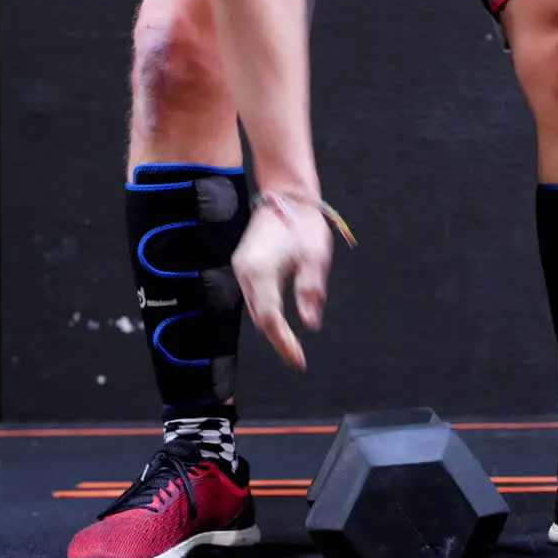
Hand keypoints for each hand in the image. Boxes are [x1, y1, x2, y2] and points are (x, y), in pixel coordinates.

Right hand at [232, 198, 333, 370]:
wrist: (286, 196)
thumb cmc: (303, 223)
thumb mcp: (315, 257)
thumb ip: (310, 291)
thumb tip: (310, 323)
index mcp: (261, 271)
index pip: (271, 319)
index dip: (284, 343)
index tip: (298, 360)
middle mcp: (245, 272)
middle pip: (260, 318)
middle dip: (278, 340)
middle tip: (296, 358)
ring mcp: (241, 268)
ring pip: (255, 310)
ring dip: (271, 328)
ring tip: (290, 346)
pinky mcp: (244, 266)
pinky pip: (254, 298)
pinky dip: (266, 313)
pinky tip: (280, 323)